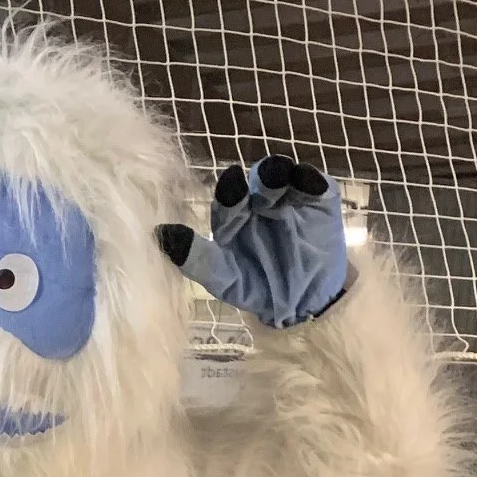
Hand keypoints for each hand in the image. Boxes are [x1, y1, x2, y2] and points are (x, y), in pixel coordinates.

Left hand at [155, 158, 346, 329]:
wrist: (306, 302)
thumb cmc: (260, 288)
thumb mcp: (226, 280)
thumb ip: (196, 259)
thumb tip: (159, 235)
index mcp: (234, 216)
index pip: (229, 197)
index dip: (230, 191)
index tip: (233, 187)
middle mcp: (258, 200)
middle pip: (256, 178)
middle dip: (259, 179)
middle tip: (262, 183)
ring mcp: (287, 196)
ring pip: (281, 174)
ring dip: (279, 174)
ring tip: (280, 181)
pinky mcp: (317, 198)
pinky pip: (312, 182)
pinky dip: (308, 179)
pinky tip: (307, 185)